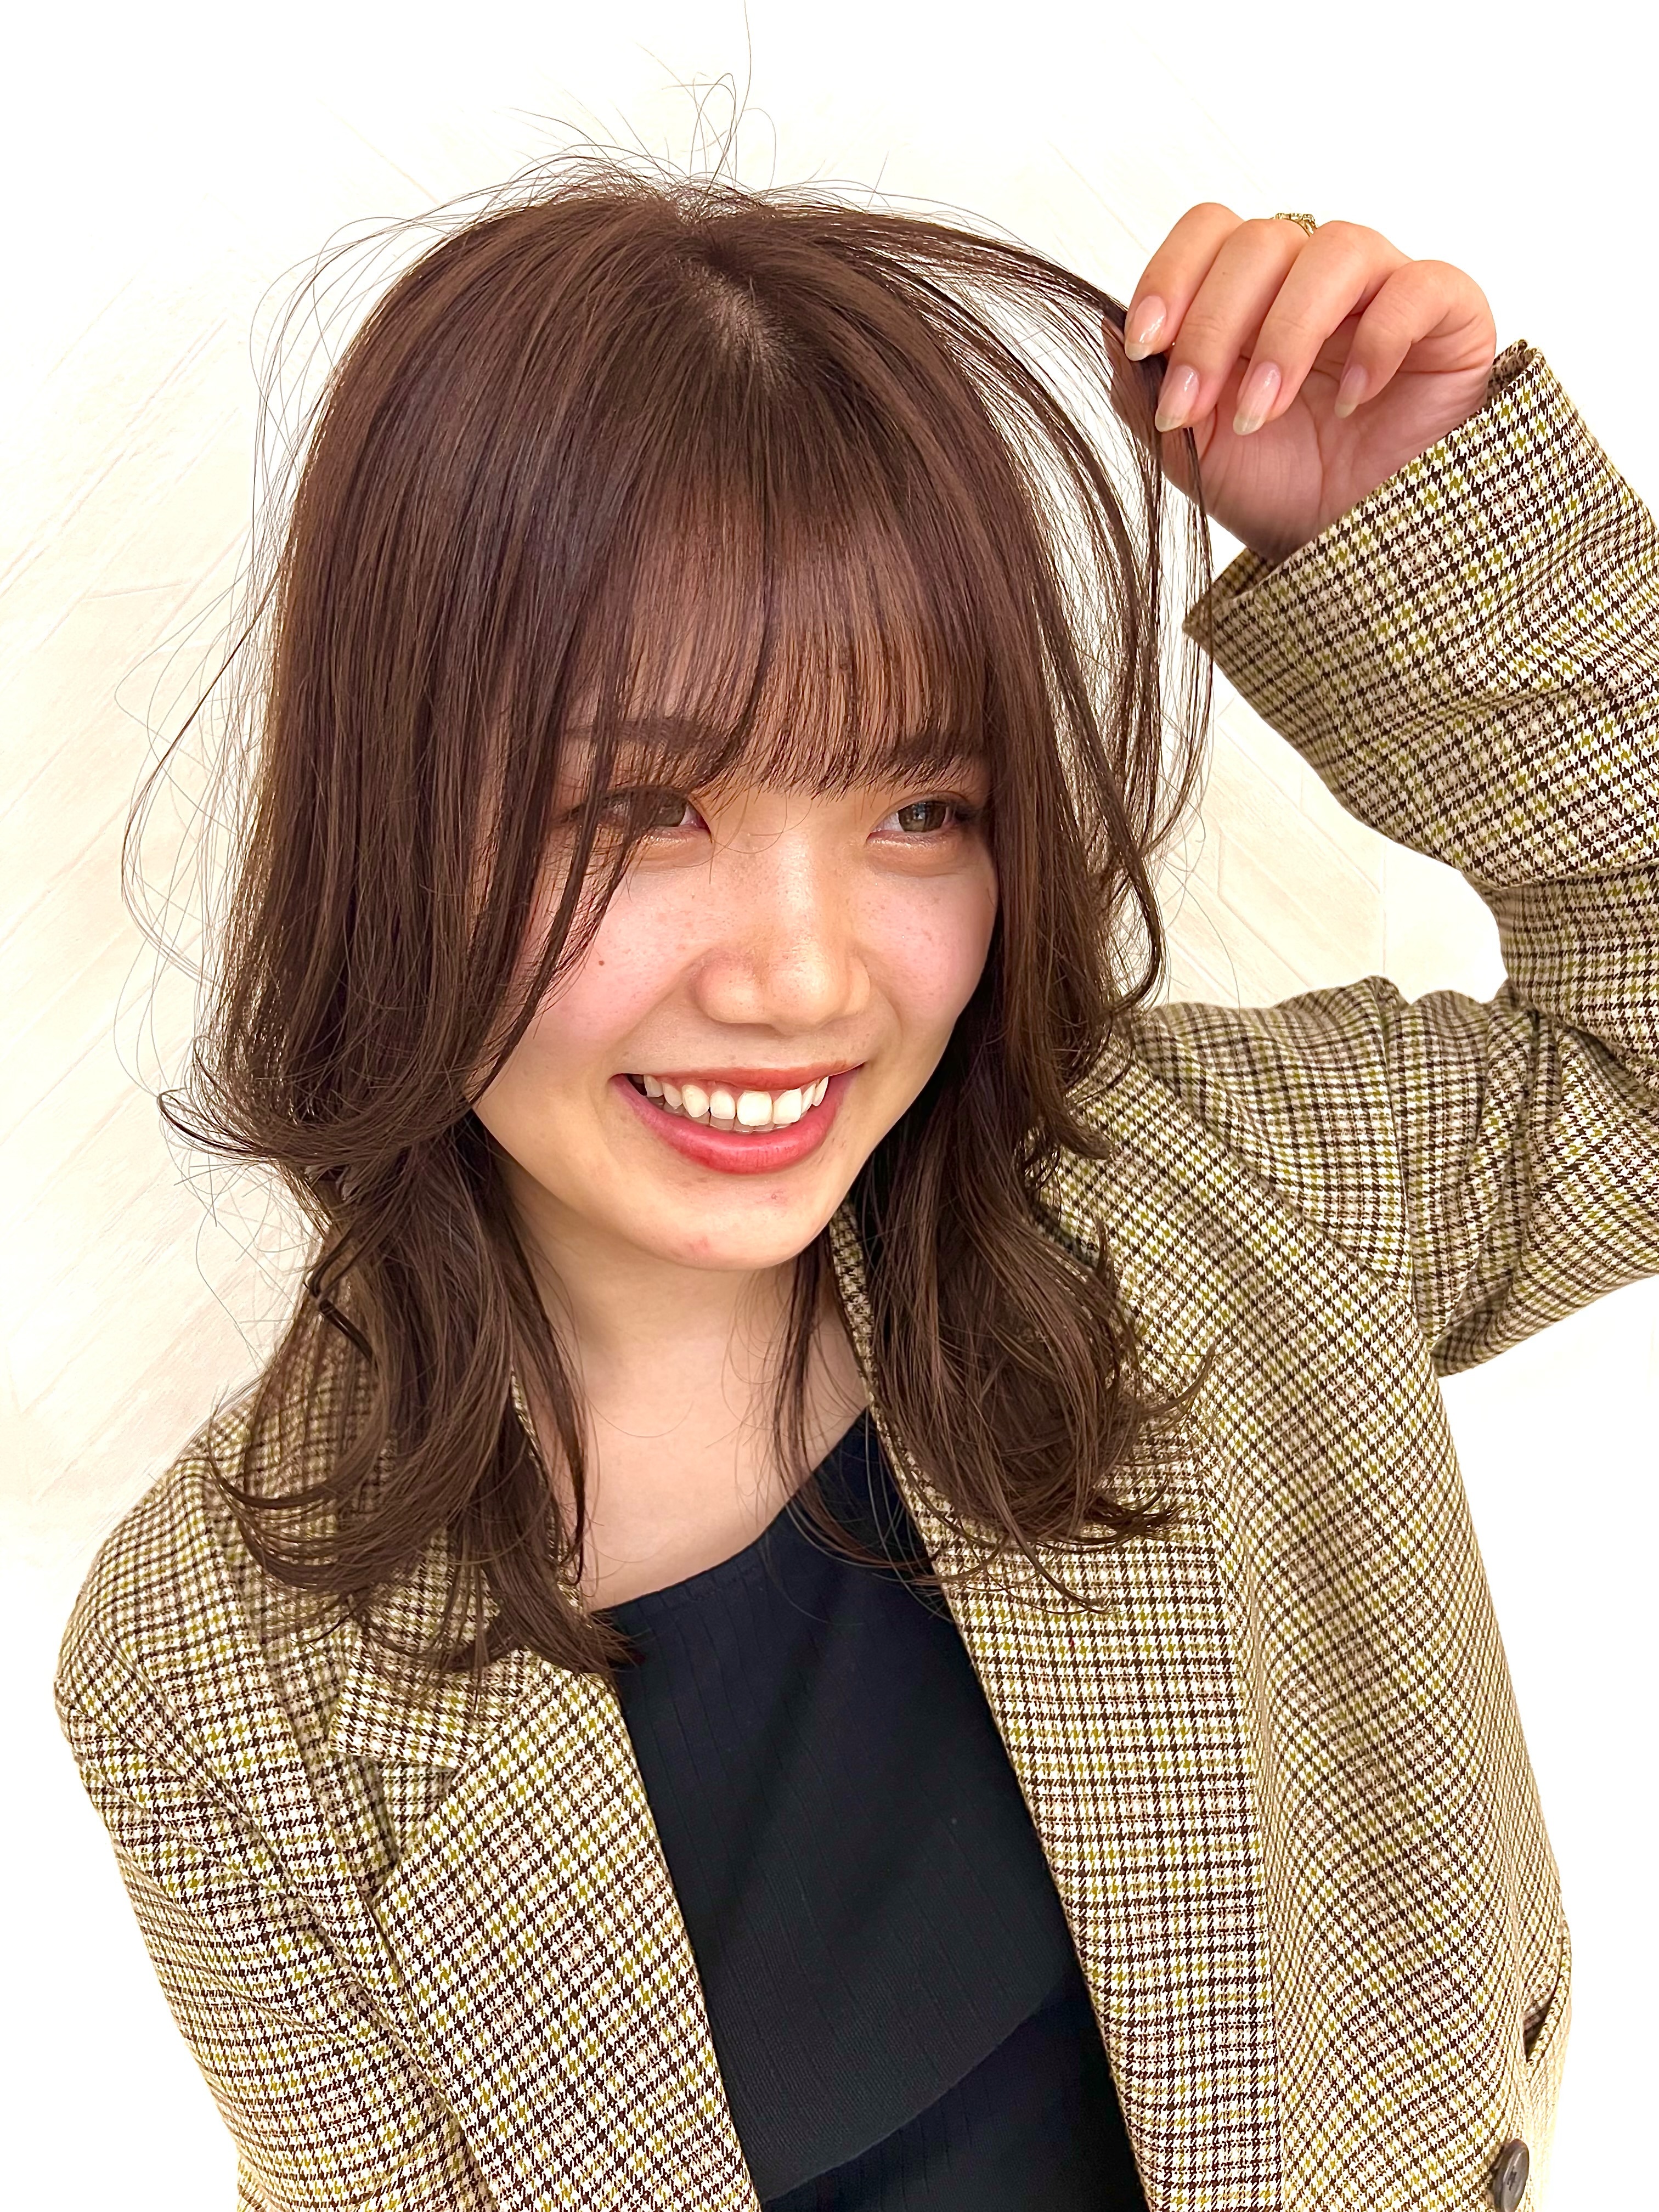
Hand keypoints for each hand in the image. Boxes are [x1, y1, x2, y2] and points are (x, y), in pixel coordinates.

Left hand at [1109, 205, 1496, 561]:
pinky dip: (1377, 340)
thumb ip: (1146, 393)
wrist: (1358, 544)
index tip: (1144, 347)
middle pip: (1261, 241)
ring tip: (1265, 411)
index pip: (1208, 233)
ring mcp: (1383, 285)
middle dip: (1215, 326)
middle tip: (1195, 408)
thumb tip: (1106, 330)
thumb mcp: (1195, 453)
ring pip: (1335, 248)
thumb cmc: (1281, 488)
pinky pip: (1417, 286)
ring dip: (1286, 334)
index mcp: (1250, 293)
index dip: (1171, 277)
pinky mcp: (1446, 310)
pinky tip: (1351, 403)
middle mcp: (1313, 275)